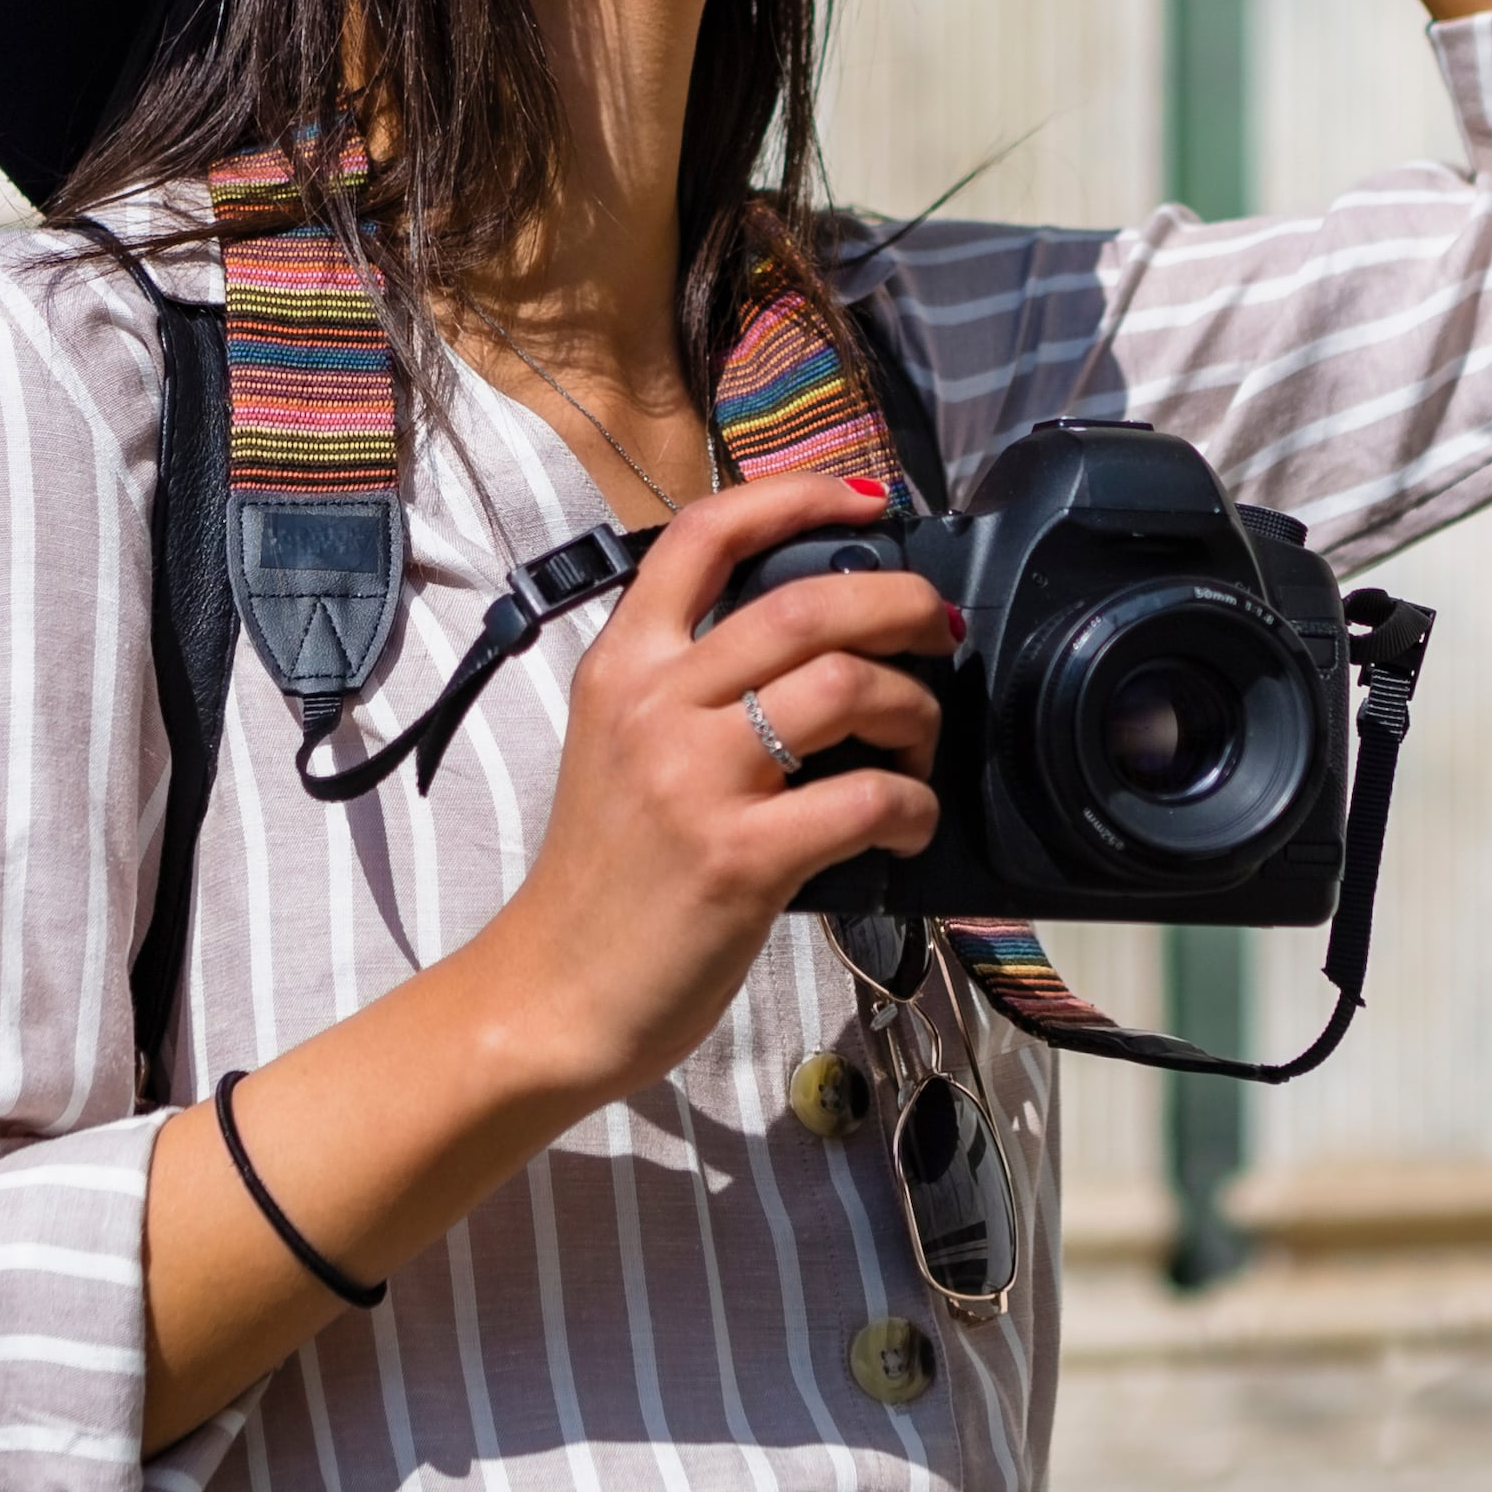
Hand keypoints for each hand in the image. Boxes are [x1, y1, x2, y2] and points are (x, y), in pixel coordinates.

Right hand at [460, 468, 952, 1105]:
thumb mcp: (621, 748)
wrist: (553, 994)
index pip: (702, 534)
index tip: (865, 504)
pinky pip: (865, 800)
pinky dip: (914, 807)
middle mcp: (654, 705)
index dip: (796, 497)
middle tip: (938, 629)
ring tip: (921, 745)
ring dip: (916, 709)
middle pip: (806, 603)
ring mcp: (695, 780)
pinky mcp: (739, 858)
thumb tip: (818, 653)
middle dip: (898, 602)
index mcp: (623, 665)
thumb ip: (692, 689)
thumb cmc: (605, 879)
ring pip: (846, 687)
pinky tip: (909, 827)